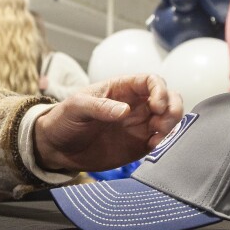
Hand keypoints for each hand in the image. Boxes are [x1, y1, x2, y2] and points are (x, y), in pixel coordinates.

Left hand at [33, 75, 183, 171]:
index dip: (160, 90)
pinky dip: (165, 143)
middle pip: (168, 99)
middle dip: (173, 108)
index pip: (151, 81)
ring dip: (171, 127)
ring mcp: (139, 125)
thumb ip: (100, 107)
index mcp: (122, 88)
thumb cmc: (64, 119)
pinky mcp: (139, 145)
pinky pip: (161, 141)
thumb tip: (125, 110)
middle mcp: (136, 105)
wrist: (57, 148)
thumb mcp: (77, 107)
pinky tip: (153, 147)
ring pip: (169, 120)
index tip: (156, 105)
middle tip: (161, 123)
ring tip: (157, 138)